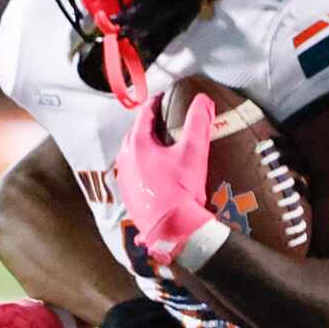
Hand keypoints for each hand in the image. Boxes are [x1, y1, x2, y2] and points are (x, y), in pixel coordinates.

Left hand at [114, 92, 215, 266]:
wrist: (172, 230)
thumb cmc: (181, 190)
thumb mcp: (194, 152)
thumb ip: (198, 122)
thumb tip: (203, 100)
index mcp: (138, 144)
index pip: (144, 114)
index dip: (155, 103)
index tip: (163, 97)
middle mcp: (126, 159)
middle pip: (135, 134)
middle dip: (148, 125)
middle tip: (163, 121)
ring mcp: (125, 179)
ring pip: (132, 154)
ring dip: (144, 148)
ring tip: (161, 147)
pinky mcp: (129, 196)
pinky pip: (133, 174)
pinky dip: (143, 168)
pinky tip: (156, 173)